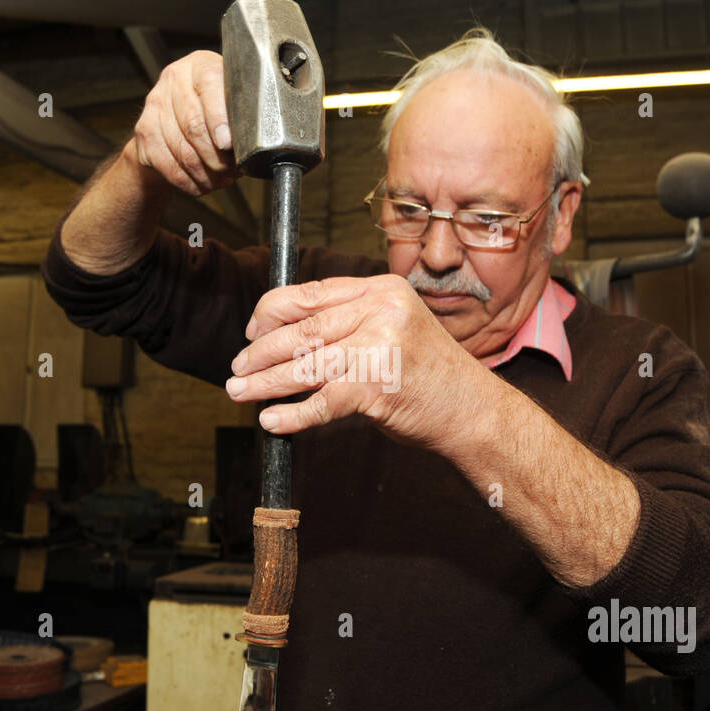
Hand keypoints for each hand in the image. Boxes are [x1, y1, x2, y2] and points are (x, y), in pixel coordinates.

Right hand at [131, 50, 237, 196]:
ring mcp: (155, 104)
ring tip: (222, 179)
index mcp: (201, 65)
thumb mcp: (232, 99)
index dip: (218, 119)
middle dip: (217, 157)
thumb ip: (240, 113)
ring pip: (182, 151)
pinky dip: (191, 182)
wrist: (175, 114)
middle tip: (232, 170)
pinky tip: (205, 184)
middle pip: (193, 126)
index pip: (209, 88)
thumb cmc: (215, 106)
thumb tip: (251, 143)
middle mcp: (174, 79)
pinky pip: (169, 167)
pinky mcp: (144, 131)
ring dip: (207, 174)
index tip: (227, 143)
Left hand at [225, 274, 503, 452]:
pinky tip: (273, 420)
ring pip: (306, 365)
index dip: (271, 312)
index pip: (311, 293)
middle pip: (303, 329)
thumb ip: (349, 323)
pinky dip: (293, 414)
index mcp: (382, 289)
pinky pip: (323, 401)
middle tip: (237, 369)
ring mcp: (381, 347)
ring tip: (241, 393)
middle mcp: (381, 311)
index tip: (251, 332)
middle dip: (261, 352)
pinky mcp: (379, 387)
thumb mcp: (392, 330)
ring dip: (266, 383)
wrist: (472, 410)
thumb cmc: (427, 375)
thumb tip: (283, 334)